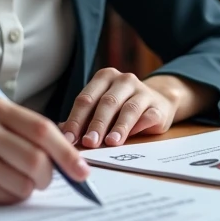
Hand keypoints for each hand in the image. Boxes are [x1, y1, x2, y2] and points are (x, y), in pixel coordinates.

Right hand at [0, 96, 88, 203]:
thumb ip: (20, 130)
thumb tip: (64, 155)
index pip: (42, 129)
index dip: (67, 152)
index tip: (82, 170)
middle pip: (37, 159)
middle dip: (49, 177)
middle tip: (44, 181)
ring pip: (23, 182)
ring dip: (27, 189)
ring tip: (13, 182)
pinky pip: (3, 196)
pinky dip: (9, 197)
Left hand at [60, 69, 215, 147]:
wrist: (158, 102)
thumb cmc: (121, 108)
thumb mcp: (101, 109)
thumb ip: (83, 119)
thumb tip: (61, 135)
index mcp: (104, 77)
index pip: (86, 99)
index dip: (75, 120)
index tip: (68, 139)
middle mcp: (124, 80)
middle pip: (106, 103)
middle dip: (96, 124)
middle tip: (89, 142)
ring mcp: (143, 91)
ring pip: (128, 109)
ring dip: (118, 127)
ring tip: (111, 142)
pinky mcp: (158, 106)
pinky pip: (148, 116)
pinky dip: (139, 127)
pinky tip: (132, 138)